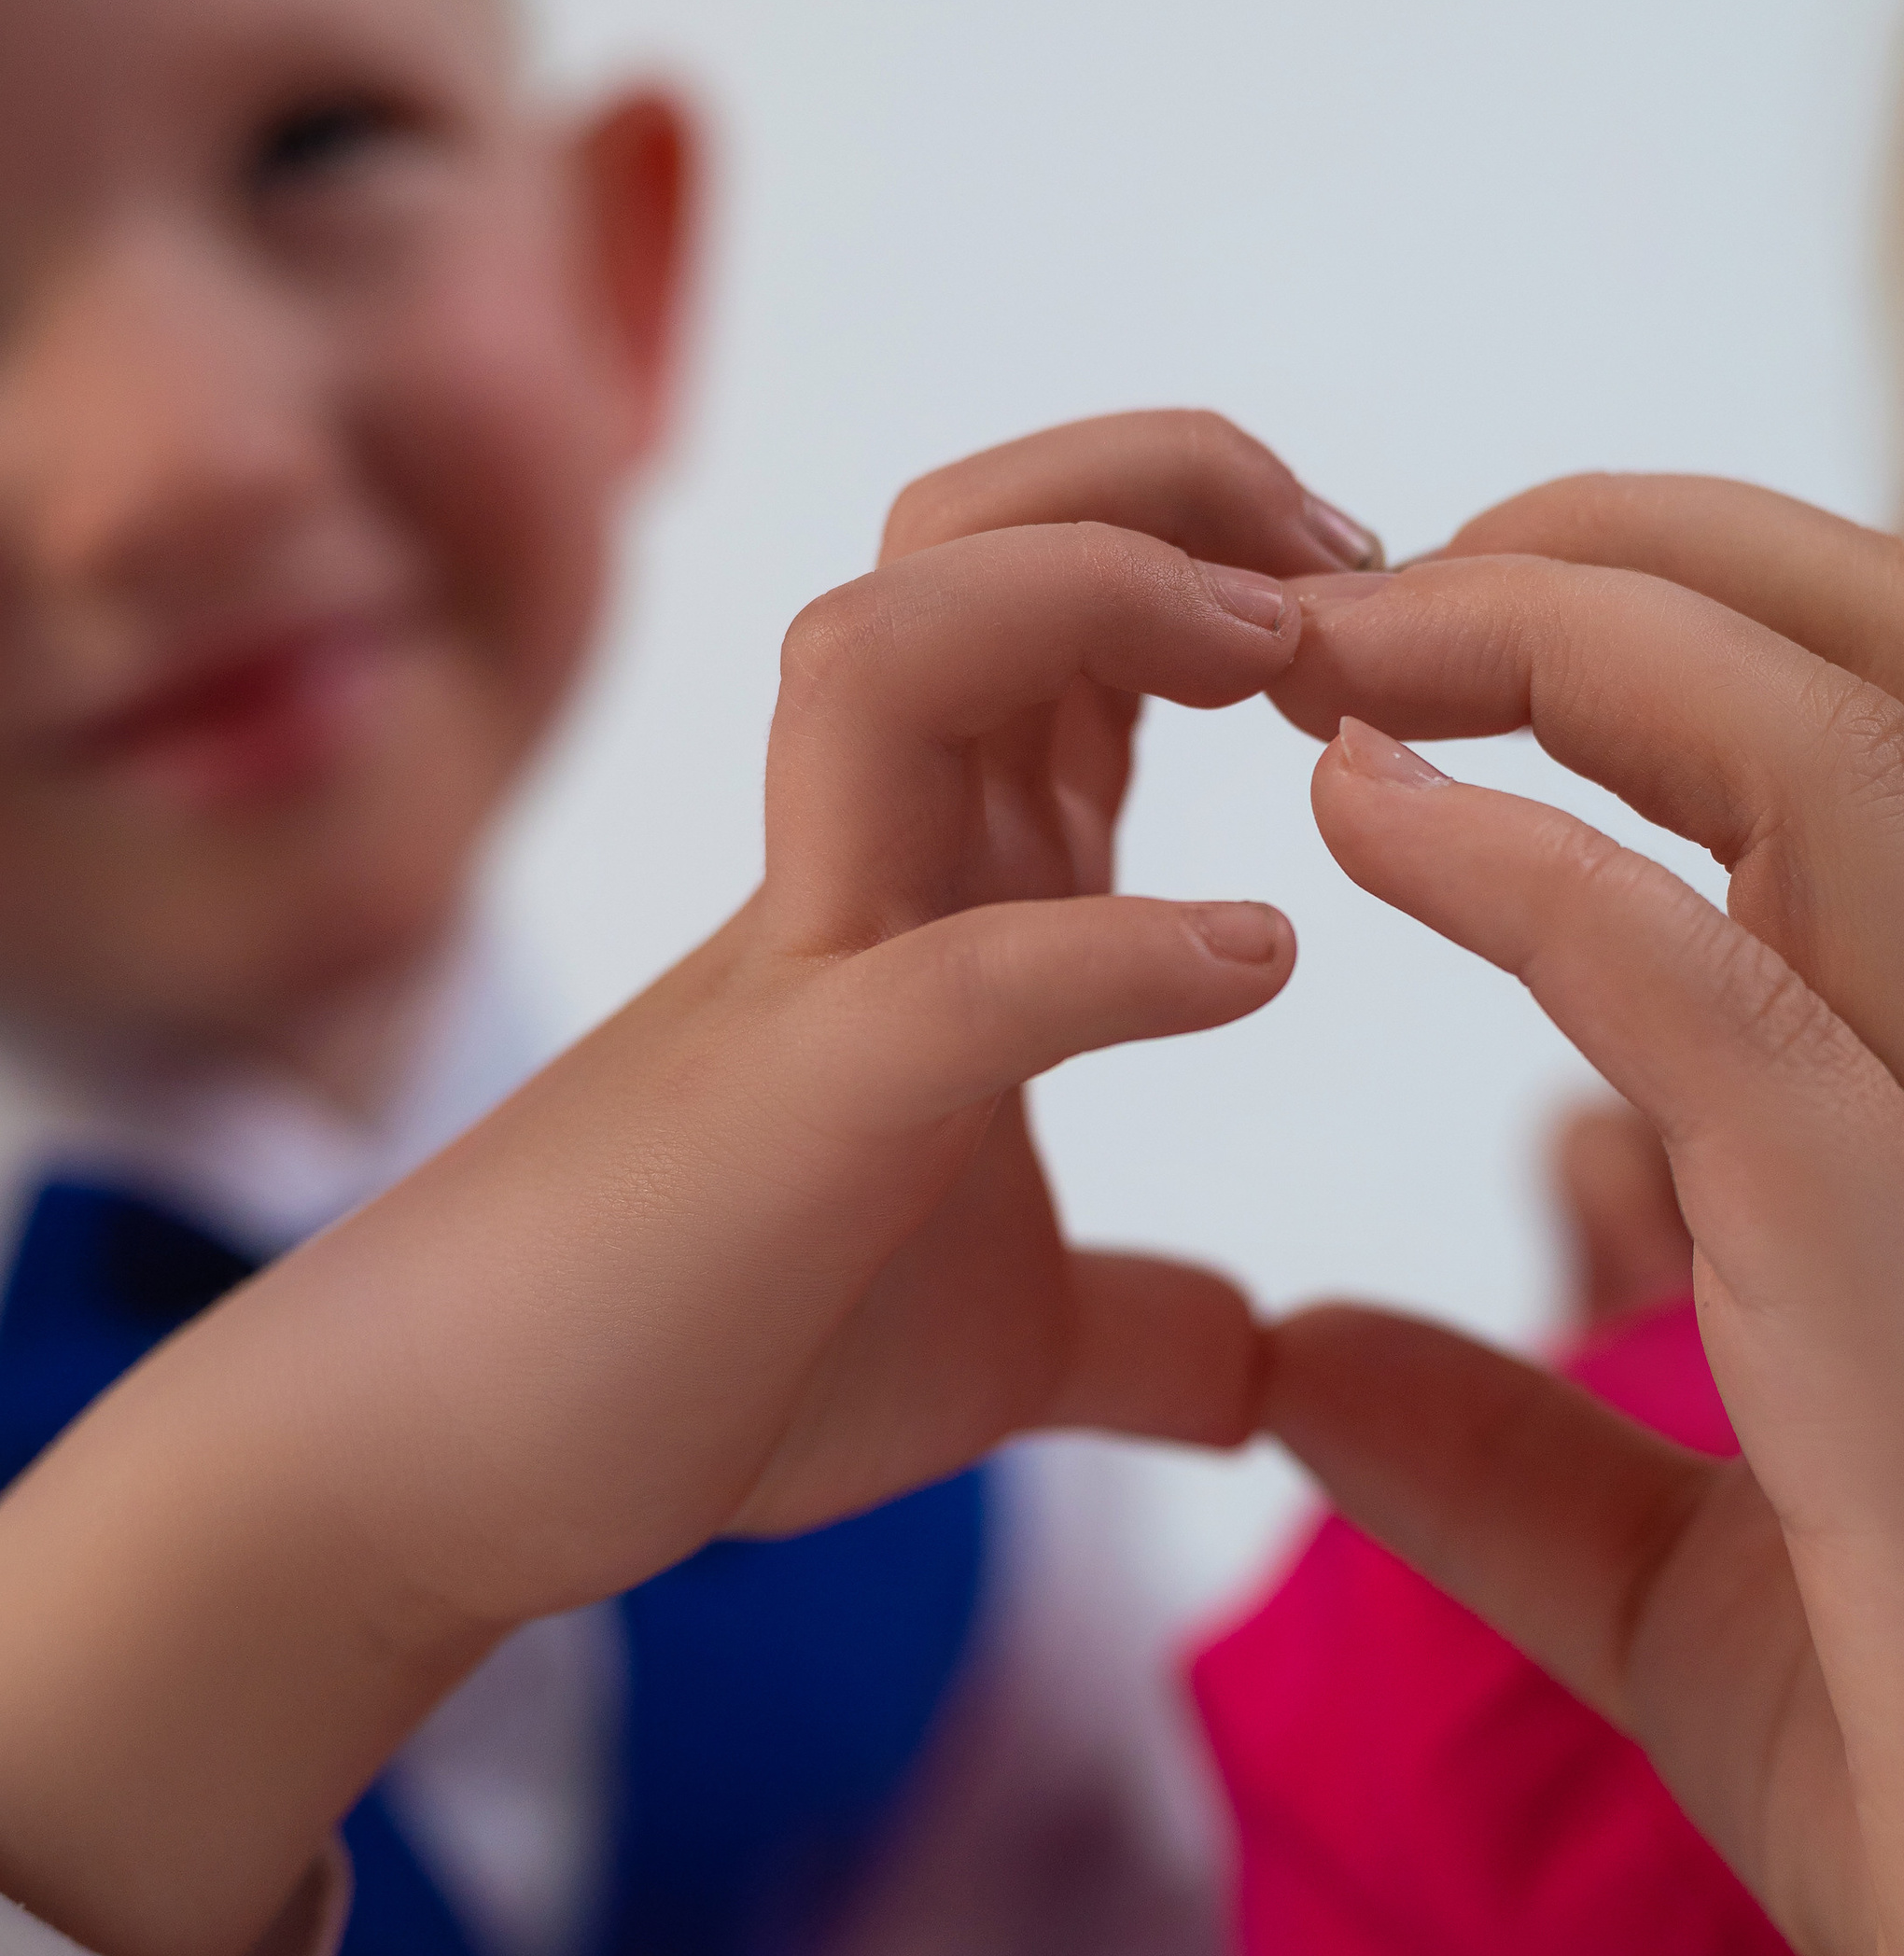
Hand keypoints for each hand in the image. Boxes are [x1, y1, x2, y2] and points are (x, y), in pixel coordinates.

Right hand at [0, 412, 1372, 1955]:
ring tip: (1282, 661)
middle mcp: (863, 869)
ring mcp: (807, 968)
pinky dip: (1114, 948)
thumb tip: (1265, 1368)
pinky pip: (956, 978)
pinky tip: (1250, 963)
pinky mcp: (788, 1114)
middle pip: (970, 535)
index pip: (1065, 608)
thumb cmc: (710, 1364)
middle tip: (1354, 551)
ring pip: (896, 650)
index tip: (1397, 618)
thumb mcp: (998, 1340)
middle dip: (1169, 480)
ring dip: (1103, 603)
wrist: (454, 1474)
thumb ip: (1132, 1322)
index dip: (1227, 547)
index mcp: (932, 881)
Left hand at [1267, 479, 1903, 1955]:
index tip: (1429, 644)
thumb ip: (1511, 1461)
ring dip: (1578, 637)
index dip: (1665, 617)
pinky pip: (1739, 1005)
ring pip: (1853, 753)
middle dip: (1628, 540)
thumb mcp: (1689, 1602)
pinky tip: (1361, 821)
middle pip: (1901, 653)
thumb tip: (1294, 1367)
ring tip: (1345, 639)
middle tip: (1371, 567)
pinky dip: (1534, 870)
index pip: (1893, 735)